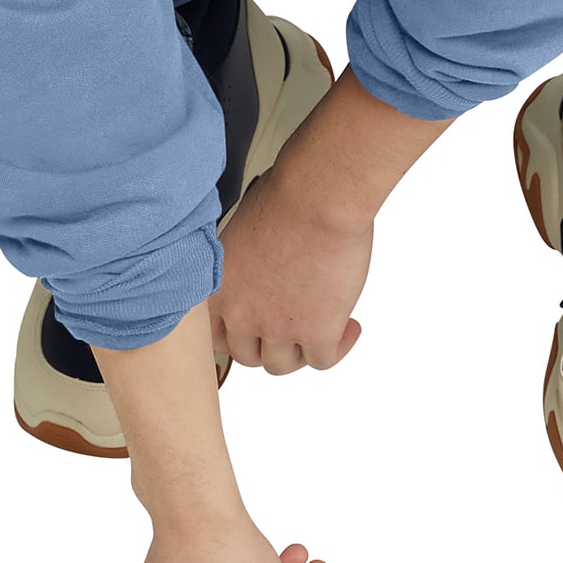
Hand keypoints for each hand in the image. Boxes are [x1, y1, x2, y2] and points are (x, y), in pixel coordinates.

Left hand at [208, 158, 371, 372]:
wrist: (319, 198)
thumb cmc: (285, 197)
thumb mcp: (243, 230)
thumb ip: (241, 264)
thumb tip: (257, 271)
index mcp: (218, 289)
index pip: (214, 336)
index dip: (237, 335)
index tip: (253, 330)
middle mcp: (241, 314)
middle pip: (248, 355)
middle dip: (269, 342)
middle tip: (290, 325)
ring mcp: (277, 328)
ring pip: (283, 364)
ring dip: (301, 350)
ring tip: (320, 324)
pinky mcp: (316, 332)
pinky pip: (323, 360)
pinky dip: (337, 347)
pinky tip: (348, 327)